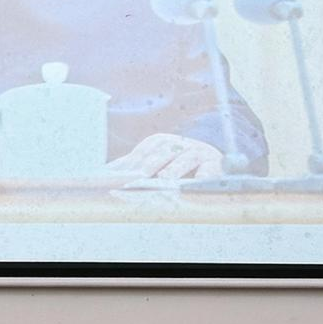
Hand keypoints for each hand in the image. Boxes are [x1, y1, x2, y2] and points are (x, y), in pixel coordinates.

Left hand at [108, 134, 223, 178]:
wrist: (214, 164)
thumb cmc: (179, 166)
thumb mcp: (157, 162)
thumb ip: (135, 164)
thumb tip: (107, 170)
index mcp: (163, 142)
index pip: (146, 149)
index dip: (134, 159)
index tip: (121, 173)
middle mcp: (181, 143)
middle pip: (165, 151)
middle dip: (152, 163)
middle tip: (141, 176)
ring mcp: (199, 151)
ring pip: (186, 158)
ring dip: (175, 168)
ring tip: (165, 179)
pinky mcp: (216, 163)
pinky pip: (210, 169)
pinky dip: (205, 174)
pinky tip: (198, 181)